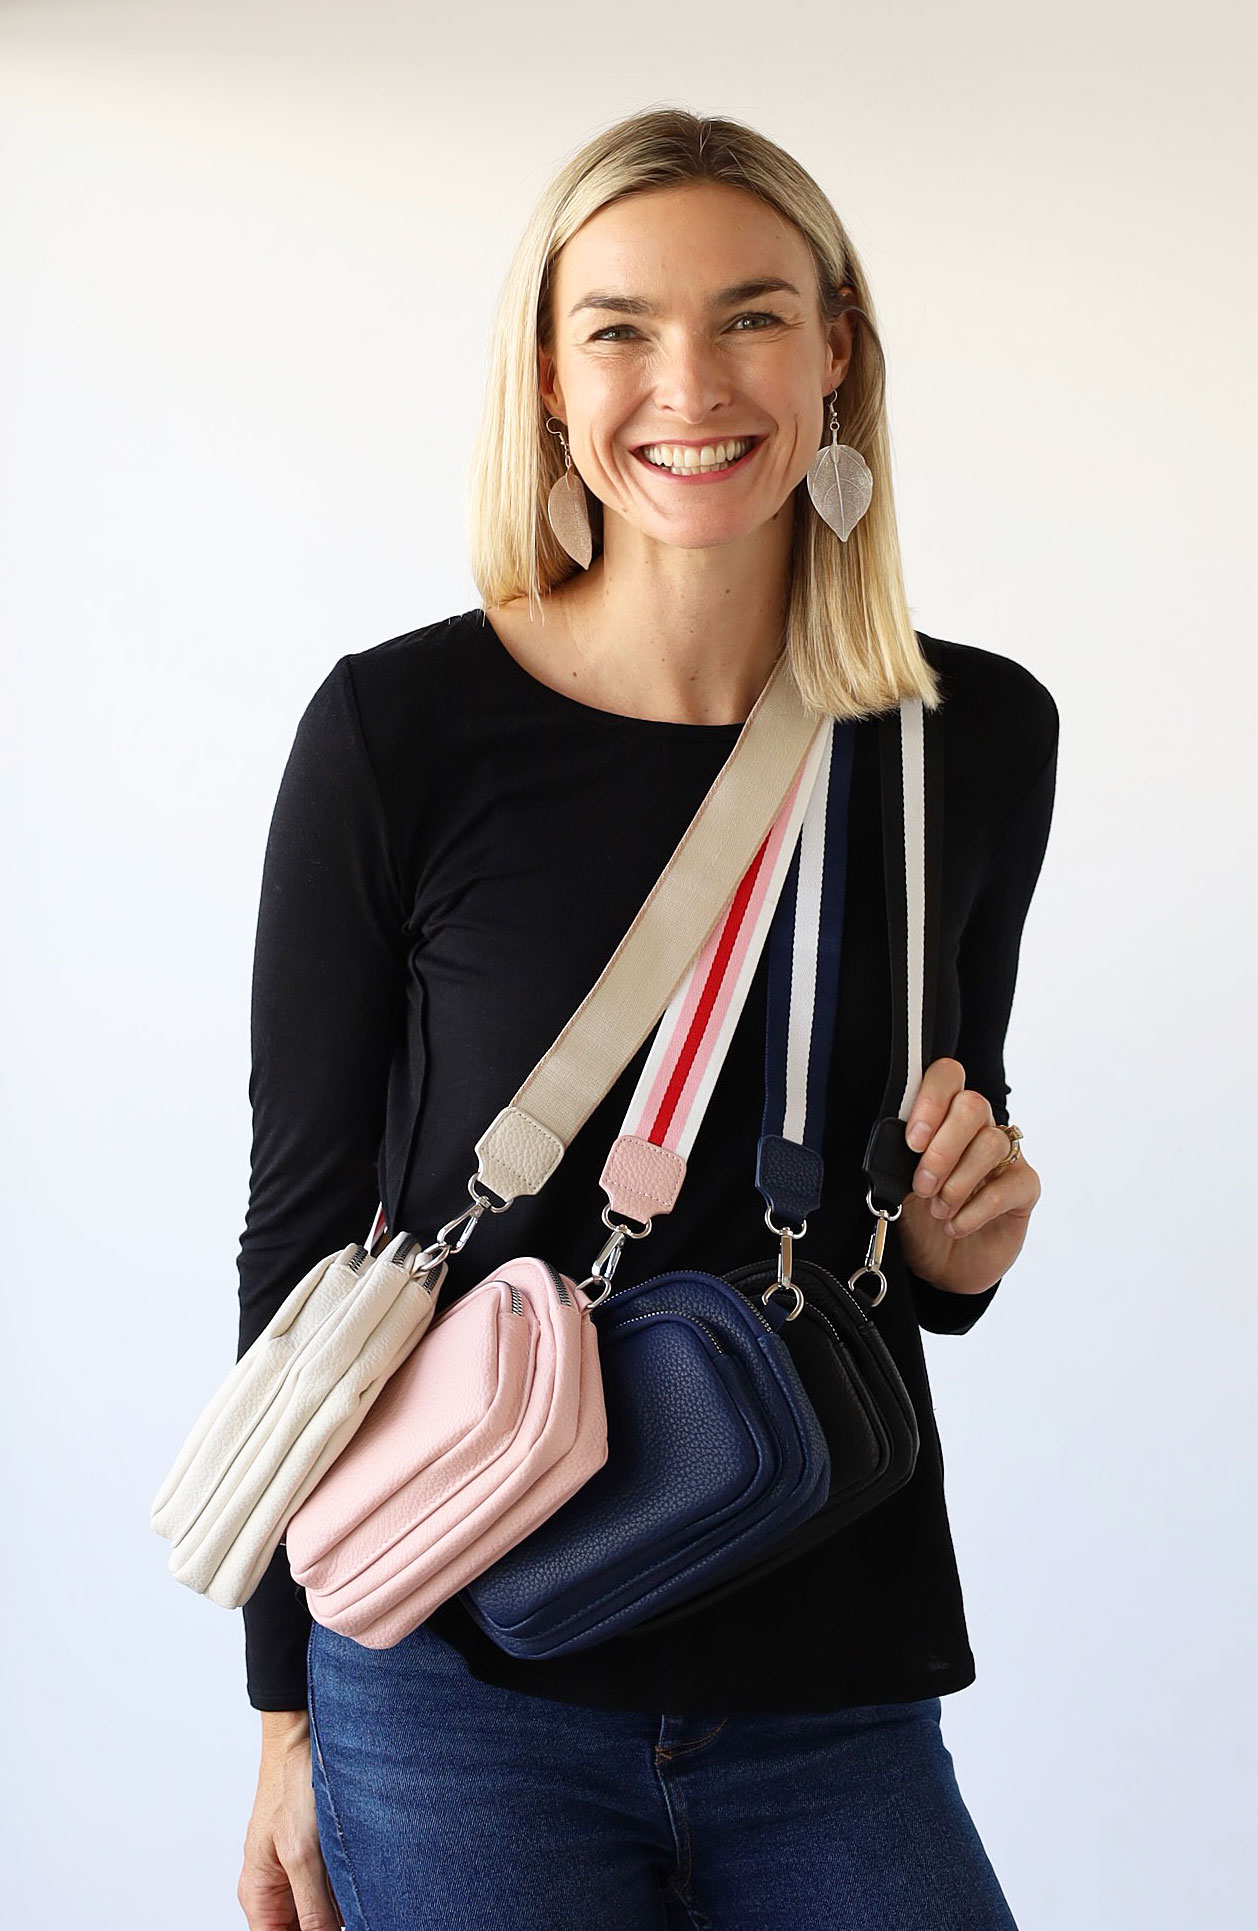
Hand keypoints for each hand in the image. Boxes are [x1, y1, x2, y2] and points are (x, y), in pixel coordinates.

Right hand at [238, 1712, 343, 1928]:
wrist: (304, 1737)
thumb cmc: (292, 1786)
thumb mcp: (303, 1854)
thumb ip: (312, 1907)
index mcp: (259, 1895)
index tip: (336, 1928)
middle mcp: (276, 1890)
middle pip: (303, 1930)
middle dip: (330, 1923)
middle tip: (357, 1909)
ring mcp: (298, 1874)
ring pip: (323, 1912)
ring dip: (343, 1907)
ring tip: (359, 1889)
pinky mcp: (320, 1857)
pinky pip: (335, 1888)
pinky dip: (350, 1888)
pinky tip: (367, 1878)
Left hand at [897, 1057, 1039, 1296]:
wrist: (941, 1268)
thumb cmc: (918, 1219)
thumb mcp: (897, 1186)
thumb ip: (897, 1159)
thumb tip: (890, 1148)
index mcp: (943, 1116)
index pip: (947, 1077)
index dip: (930, 1100)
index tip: (912, 1141)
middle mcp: (978, 1128)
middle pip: (973, 1105)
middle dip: (943, 1148)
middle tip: (923, 1185)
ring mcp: (1005, 1157)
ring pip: (992, 1143)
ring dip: (958, 1181)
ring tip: (939, 1210)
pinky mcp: (1025, 1188)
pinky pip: (1009, 1185)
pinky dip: (977, 1209)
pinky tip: (956, 1226)